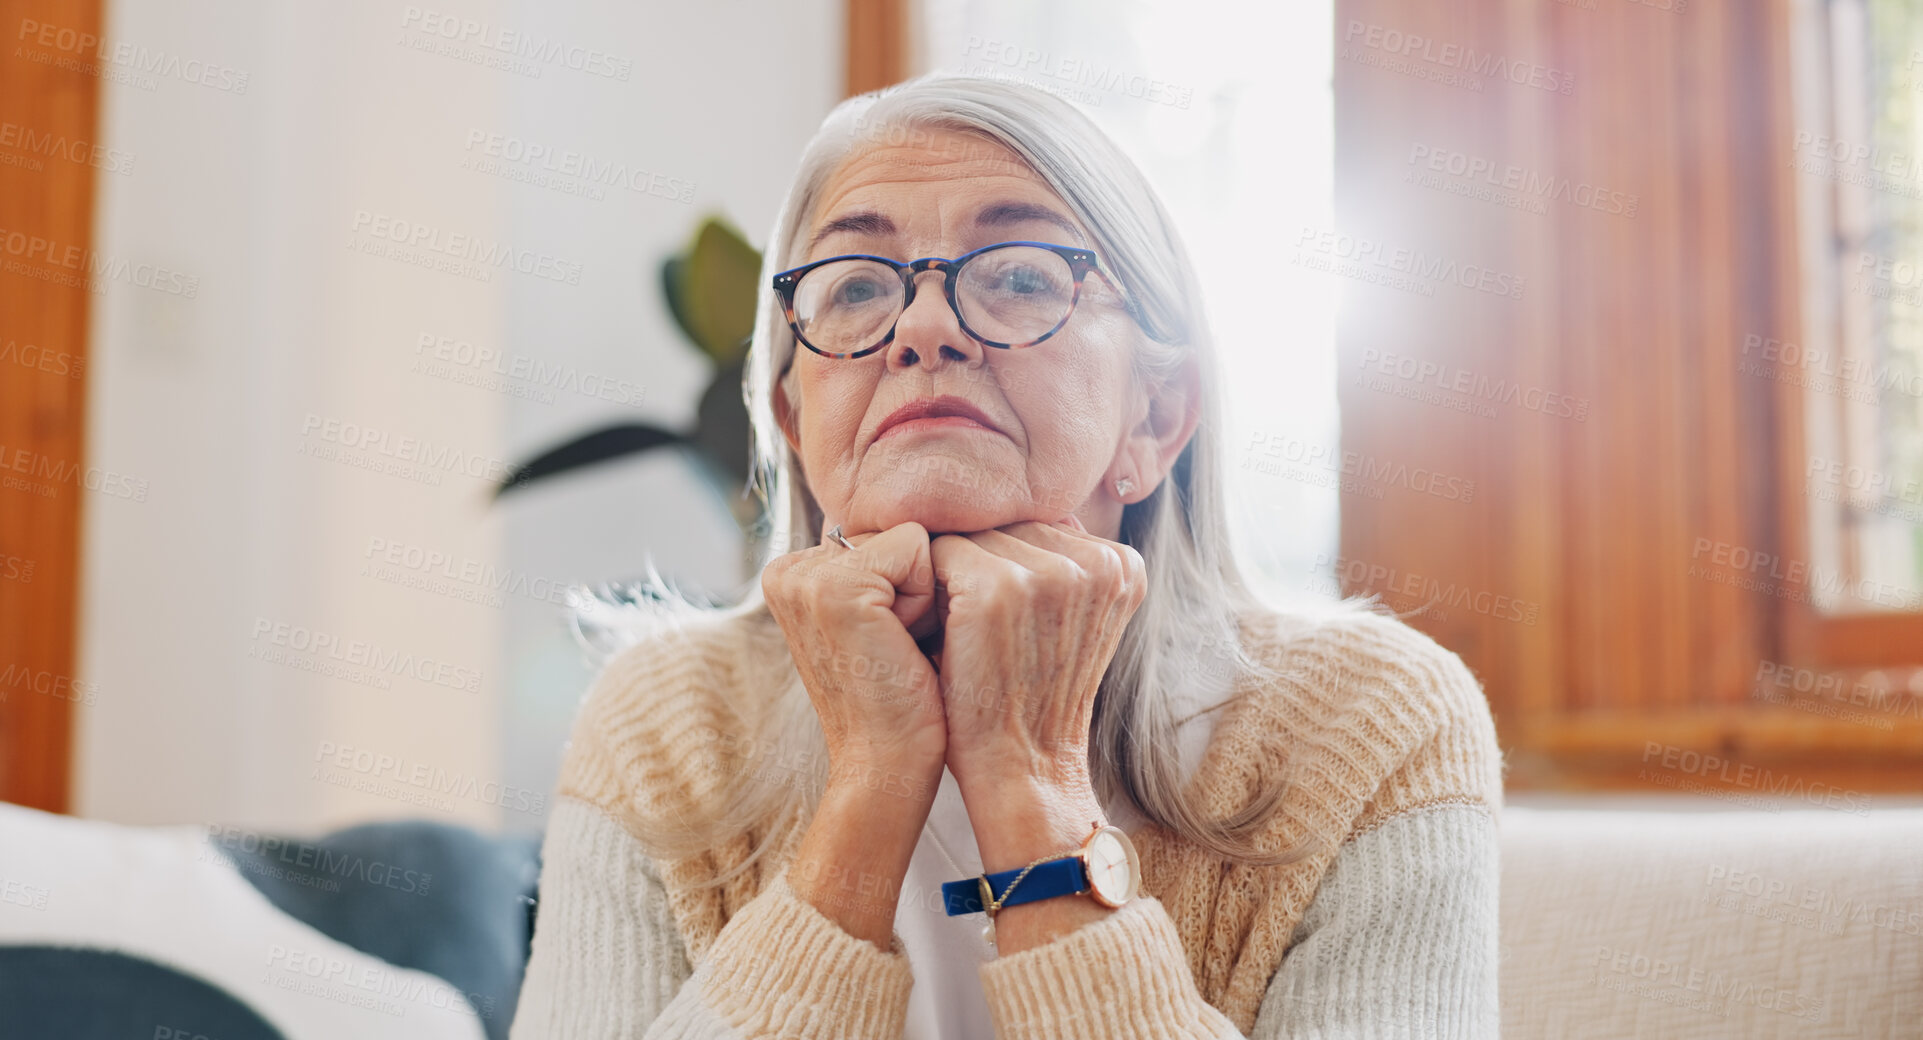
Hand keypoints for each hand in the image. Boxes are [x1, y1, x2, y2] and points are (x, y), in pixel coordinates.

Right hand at [761, 521, 945, 781]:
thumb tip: (921, 525)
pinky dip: (926, 599)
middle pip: (896, 532)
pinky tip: (901, 645)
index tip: (886, 640)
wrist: (888, 764)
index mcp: (793, 574)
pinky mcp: (834, 587)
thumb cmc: (898, 699)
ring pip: (910, 539)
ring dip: (923, 595)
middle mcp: (789, 569)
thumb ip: (879, 567)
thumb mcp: (879, 619)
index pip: (883, 534)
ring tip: (898, 647)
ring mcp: (805, 577)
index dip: (906, 586)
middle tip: (894, 648)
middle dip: (915, 587)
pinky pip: (917, 548)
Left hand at [928, 517, 1146, 797]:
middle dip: (982, 567)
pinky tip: (946, 633)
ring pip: (972, 537)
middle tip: (985, 631)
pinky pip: (939, 554)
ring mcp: (1049, 574)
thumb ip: (1064, 560)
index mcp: (1123, 564)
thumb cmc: (1034, 692)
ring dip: (953, 577)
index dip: (1009, 567)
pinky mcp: (998, 588)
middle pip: (1006, 525)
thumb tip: (1023, 508)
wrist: (1021, 766)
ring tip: (968, 633)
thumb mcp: (1075, 620)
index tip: (1013, 622)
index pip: (1038, 524)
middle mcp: (1096, 562)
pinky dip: (927, 589)